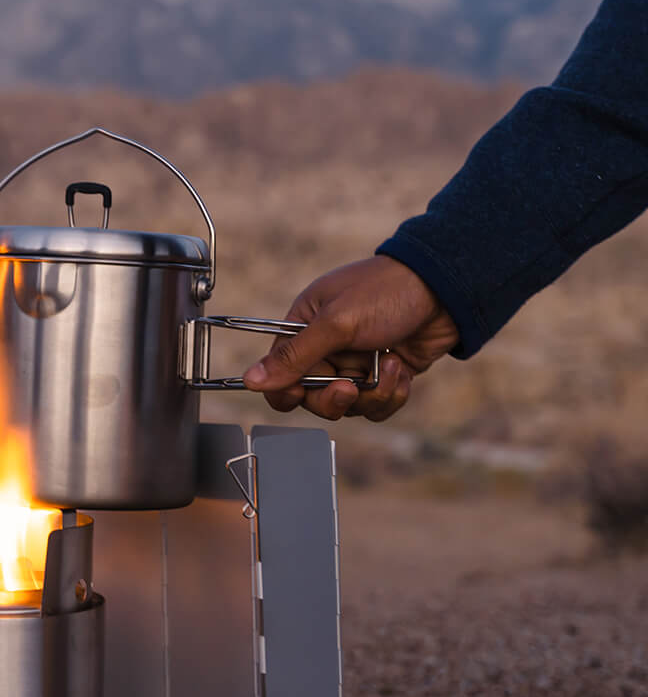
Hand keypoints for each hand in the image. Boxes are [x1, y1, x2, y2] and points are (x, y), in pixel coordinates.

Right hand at [242, 255, 459, 421]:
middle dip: (334, 398)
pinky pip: (376, 405)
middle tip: (350, 386)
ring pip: (348, 406)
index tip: (301, 393)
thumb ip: (293, 357)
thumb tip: (250, 380)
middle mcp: (326, 347)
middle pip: (312, 398)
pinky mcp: (383, 375)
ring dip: (371, 394)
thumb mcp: (335, 324)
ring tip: (389, 366)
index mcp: (304, 327)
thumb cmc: (385, 293)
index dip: (286, 390)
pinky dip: (391, 393)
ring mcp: (356, 363)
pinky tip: (402, 369)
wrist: (447, 289)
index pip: (278, 372)